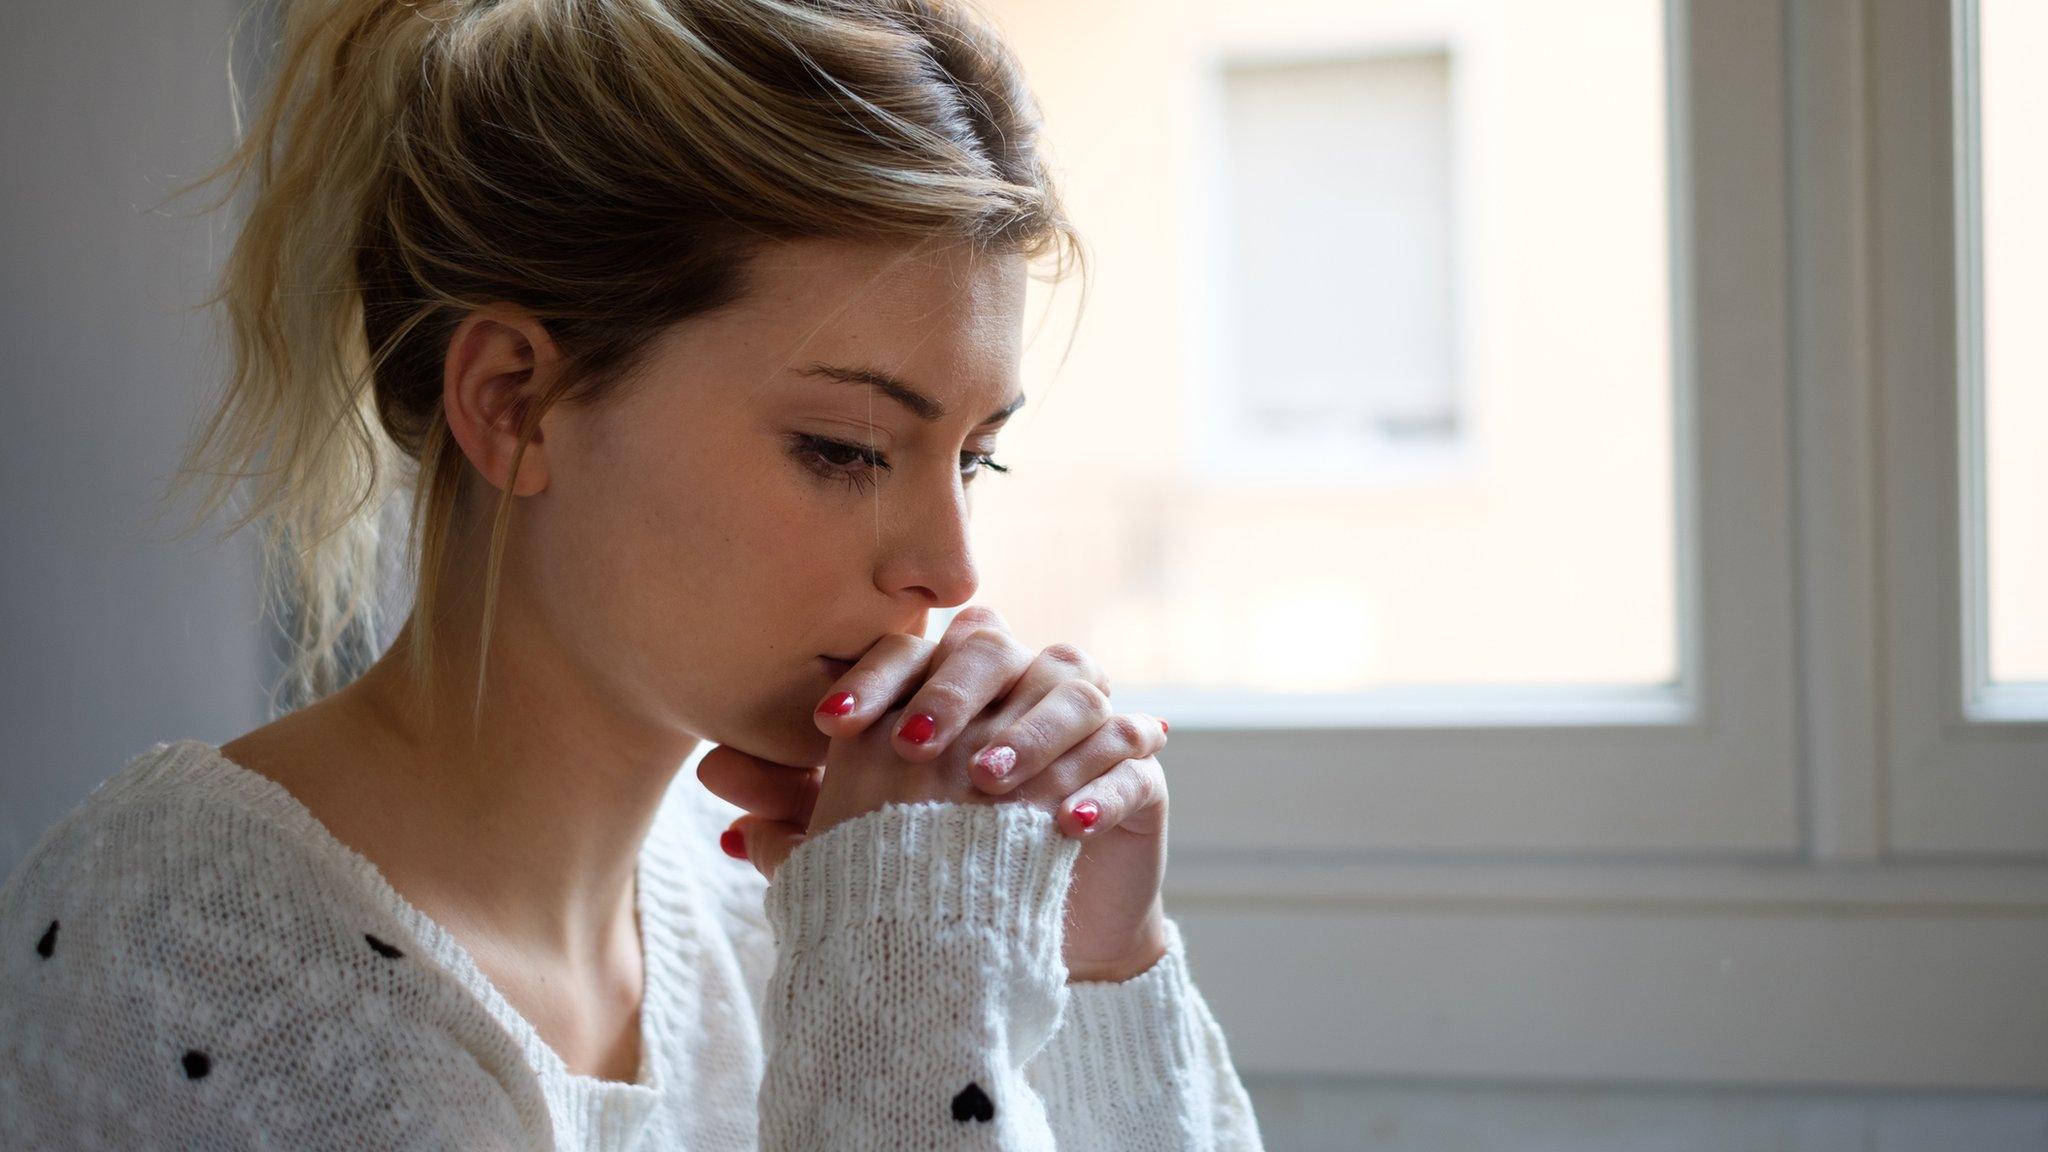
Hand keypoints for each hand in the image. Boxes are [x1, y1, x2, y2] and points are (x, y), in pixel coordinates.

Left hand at [699, 606, 1172, 981]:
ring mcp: (1089, 724)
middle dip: (950, 692)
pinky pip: (1130, 763)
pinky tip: (1060, 826)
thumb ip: (792, 806)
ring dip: (1026, 734)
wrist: (1017, 950)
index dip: (871, 679)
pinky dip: (1096, 788)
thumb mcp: (852, 844)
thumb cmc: (926, 874)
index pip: (913, 651)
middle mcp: (1021, 684)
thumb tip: (708, 779)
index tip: (824, 727)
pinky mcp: (1140, 775)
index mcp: (951, 681)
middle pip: (994, 649)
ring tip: (983, 783)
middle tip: (912, 745)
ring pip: (1071, 692)